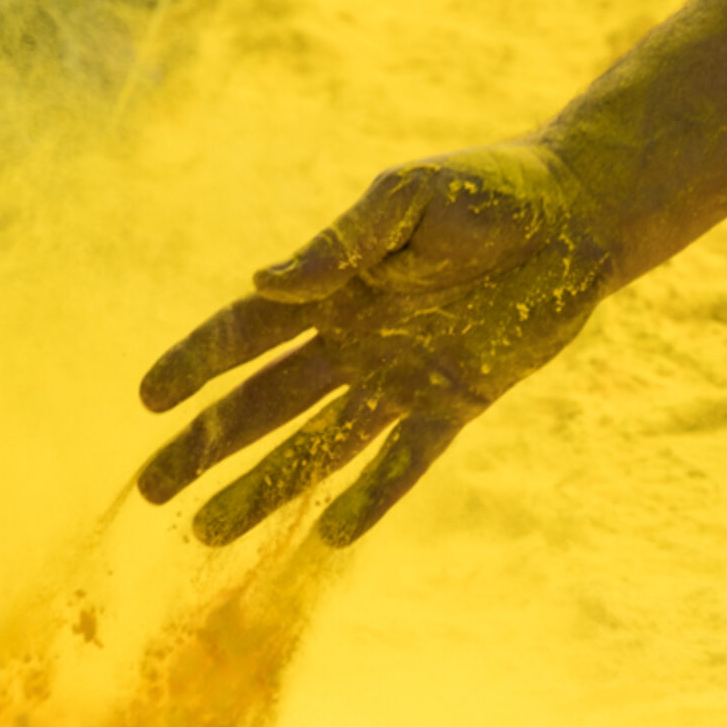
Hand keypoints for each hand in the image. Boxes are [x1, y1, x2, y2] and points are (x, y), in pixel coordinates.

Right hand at [138, 142, 614, 546]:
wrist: (580, 216)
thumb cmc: (491, 190)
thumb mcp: (408, 198)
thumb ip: (341, 242)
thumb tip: (264, 282)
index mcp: (332, 285)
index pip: (245, 332)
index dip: (195, 364)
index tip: (146, 400)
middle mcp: (353, 340)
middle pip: (263, 404)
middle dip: (205, 447)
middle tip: (151, 491)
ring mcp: (399, 377)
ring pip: (316, 445)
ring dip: (263, 489)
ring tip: (208, 533)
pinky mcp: (453, 404)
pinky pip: (403, 463)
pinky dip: (370, 498)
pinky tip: (328, 536)